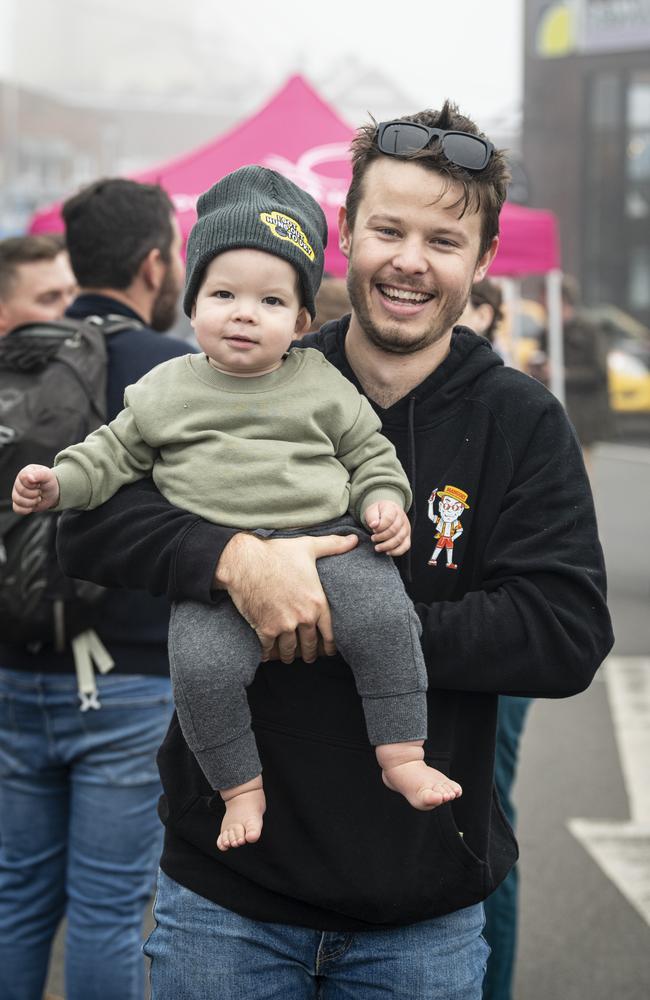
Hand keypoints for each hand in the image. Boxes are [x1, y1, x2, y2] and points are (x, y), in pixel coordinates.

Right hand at [12, 464, 59, 513]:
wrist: (52, 493)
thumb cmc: (49, 482)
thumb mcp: (48, 476)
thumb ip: (39, 474)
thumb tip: (29, 477)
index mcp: (25, 473)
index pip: (22, 478)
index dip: (32, 484)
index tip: (39, 484)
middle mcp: (18, 482)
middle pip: (21, 491)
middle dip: (34, 494)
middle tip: (40, 492)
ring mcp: (17, 493)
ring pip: (18, 500)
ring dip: (32, 502)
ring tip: (38, 498)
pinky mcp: (18, 503)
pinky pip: (17, 509)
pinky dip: (27, 509)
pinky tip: (33, 505)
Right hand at [214, 532, 357, 663]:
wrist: (245, 561)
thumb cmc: (277, 553)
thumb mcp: (308, 547)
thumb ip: (333, 545)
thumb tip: (354, 540)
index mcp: (317, 602)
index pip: (329, 633)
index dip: (330, 646)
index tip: (329, 652)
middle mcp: (303, 617)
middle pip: (310, 645)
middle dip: (310, 653)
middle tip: (309, 657)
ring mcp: (284, 625)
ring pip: (290, 650)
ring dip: (289, 656)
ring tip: (288, 658)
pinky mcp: (265, 629)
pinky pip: (268, 650)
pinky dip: (267, 654)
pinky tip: (267, 656)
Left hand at [364, 501, 410, 555]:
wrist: (386, 512)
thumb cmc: (378, 512)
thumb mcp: (372, 510)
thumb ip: (372, 517)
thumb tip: (374, 525)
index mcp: (393, 509)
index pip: (388, 519)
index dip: (380, 527)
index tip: (373, 529)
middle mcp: (402, 518)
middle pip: (394, 530)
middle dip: (381, 537)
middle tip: (373, 538)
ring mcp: (406, 528)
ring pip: (399, 539)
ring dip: (387, 545)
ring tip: (377, 547)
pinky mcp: (407, 536)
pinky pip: (405, 546)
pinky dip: (396, 551)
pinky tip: (387, 552)